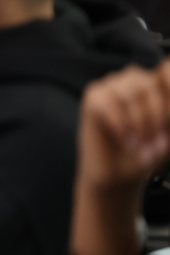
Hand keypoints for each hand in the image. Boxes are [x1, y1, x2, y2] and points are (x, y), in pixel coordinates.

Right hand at [70, 60, 169, 254]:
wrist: (115, 183)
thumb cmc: (143, 160)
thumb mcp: (169, 136)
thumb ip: (168, 117)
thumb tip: (167, 98)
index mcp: (155, 84)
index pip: (169, 71)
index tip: (165, 132)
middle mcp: (133, 80)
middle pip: (156, 80)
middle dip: (162, 116)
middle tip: (159, 142)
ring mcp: (110, 88)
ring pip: (134, 89)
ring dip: (143, 122)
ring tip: (142, 145)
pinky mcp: (92, 101)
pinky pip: (107, 102)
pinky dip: (121, 125)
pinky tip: (127, 143)